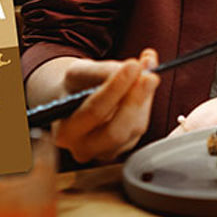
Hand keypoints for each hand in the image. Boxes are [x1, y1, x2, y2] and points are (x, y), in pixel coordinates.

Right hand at [51, 49, 158, 163]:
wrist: (74, 98)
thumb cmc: (75, 86)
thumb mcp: (80, 72)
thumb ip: (104, 70)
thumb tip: (137, 68)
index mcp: (66, 132)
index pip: (94, 112)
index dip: (116, 88)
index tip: (133, 65)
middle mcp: (84, 148)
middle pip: (116, 131)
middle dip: (136, 100)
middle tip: (150, 75)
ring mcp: (107, 151)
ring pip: (134, 128)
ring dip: (145, 97)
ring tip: (148, 71)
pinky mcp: (125, 146)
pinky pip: (141, 125)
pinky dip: (147, 100)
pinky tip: (146, 81)